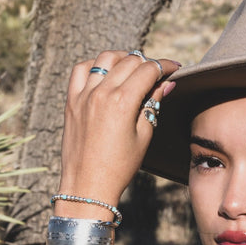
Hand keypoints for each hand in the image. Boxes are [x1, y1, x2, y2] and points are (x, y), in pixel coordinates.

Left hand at [57, 51, 179, 212]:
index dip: (165, 66)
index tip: (174, 68)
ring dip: (123, 58)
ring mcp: (83, 95)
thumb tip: (166, 84)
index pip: (148, 70)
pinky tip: (105, 74)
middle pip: (129, 61)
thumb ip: (153, 104)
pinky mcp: (71, 101)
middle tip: (157, 73)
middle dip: (147, 63)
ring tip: (133, 69)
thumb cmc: (119, 167)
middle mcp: (101, 93)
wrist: (88, 186)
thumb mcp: (144, 136)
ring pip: (105, 59)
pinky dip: (95, 65)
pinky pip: (81, 70)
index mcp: (122, 102)